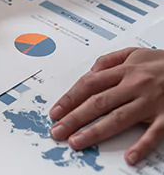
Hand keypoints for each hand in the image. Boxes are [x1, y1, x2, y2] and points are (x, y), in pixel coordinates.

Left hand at [49, 48, 163, 165]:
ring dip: (95, 132)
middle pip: (98, 102)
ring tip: (76, 142)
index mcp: (125, 70)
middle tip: (57, 131)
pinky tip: (129, 156)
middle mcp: (135, 85)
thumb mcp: (135, 53)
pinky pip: (154, 133)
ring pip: (118, 118)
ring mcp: (151, 102)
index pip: (89, 84)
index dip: (70, 98)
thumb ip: (110, 61)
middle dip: (74, 118)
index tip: (55, 111)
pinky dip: (142, 145)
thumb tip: (89, 72)